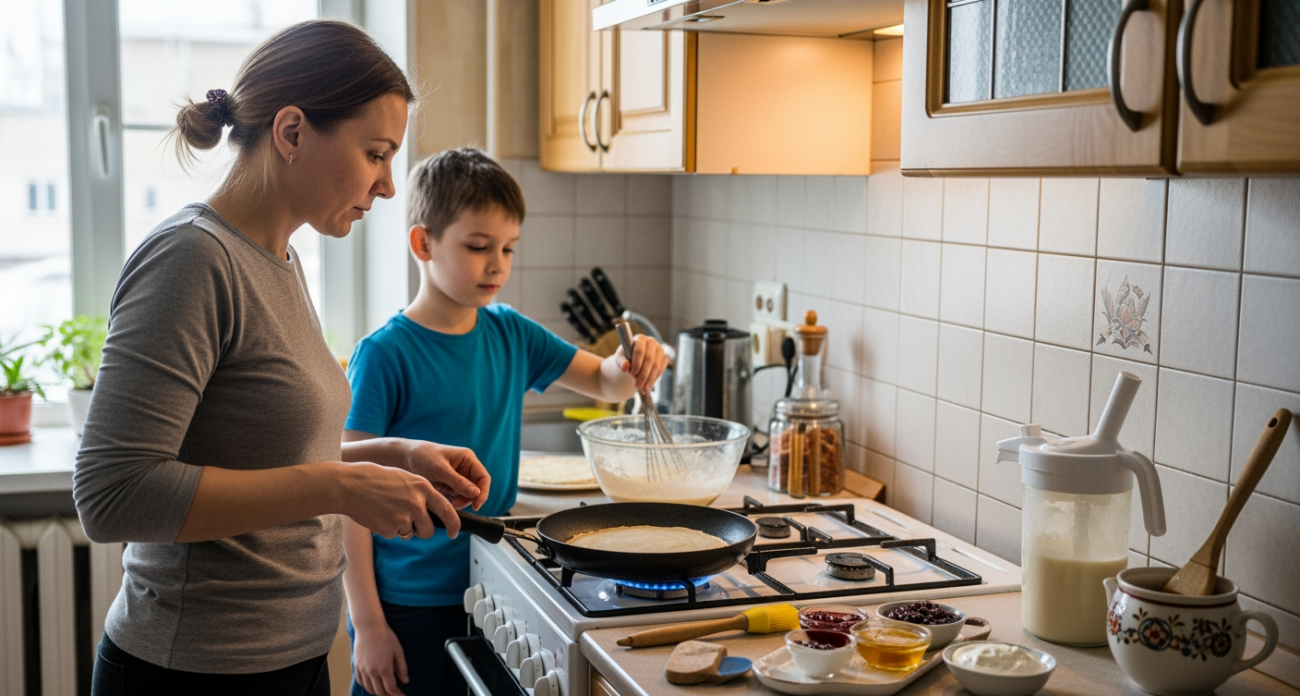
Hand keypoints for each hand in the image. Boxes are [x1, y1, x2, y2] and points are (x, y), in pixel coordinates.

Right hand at [339, 462, 456, 538]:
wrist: (350, 485)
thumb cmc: (375, 479)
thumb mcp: (405, 479)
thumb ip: (420, 493)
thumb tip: (432, 510)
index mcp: (423, 487)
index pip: (447, 509)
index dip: (453, 523)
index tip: (454, 532)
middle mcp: (416, 503)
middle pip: (429, 530)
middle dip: (422, 531)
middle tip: (411, 525)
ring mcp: (404, 517)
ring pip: (411, 534)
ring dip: (403, 529)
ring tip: (388, 512)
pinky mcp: (390, 529)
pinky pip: (394, 534)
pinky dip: (387, 529)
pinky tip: (378, 515)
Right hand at [352, 621, 407, 695]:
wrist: (369, 627)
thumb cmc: (386, 637)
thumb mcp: (398, 651)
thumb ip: (402, 668)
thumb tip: (405, 681)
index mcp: (384, 668)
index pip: (391, 689)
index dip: (397, 694)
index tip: (402, 695)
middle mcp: (372, 671)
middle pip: (380, 692)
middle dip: (388, 695)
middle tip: (395, 694)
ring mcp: (363, 669)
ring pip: (370, 688)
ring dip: (377, 692)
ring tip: (385, 691)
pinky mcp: (357, 666)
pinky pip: (361, 681)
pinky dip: (367, 686)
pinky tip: (373, 685)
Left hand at [393, 440, 490, 510]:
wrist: (404, 458)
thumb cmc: (422, 457)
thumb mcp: (440, 469)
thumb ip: (458, 482)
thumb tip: (476, 493)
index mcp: (467, 459)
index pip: (483, 478)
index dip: (483, 492)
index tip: (476, 506)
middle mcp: (465, 468)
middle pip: (476, 489)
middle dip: (468, 499)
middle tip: (455, 505)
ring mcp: (458, 478)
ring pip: (467, 495)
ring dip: (459, 502)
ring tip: (447, 503)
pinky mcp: (449, 485)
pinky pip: (456, 497)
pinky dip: (452, 502)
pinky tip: (442, 500)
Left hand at [615, 334, 668, 390]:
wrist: (634, 359)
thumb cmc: (626, 357)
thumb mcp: (620, 358)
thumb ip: (621, 361)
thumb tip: (625, 367)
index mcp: (640, 339)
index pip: (640, 350)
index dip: (637, 363)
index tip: (632, 373)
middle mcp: (652, 342)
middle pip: (649, 359)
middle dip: (643, 374)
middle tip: (637, 385)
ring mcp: (660, 350)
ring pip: (656, 366)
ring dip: (649, 379)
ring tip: (642, 389)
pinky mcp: (664, 358)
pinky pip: (661, 370)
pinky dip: (654, 380)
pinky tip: (648, 386)